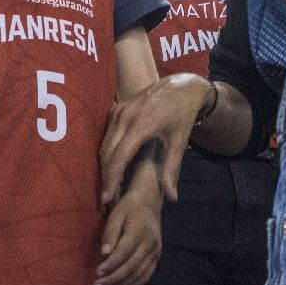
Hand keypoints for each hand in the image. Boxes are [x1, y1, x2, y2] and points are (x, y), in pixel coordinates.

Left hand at [96, 185, 161, 284]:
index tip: (97, 273)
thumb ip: (110, 234)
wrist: (149, 203)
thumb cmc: (128, 208)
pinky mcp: (156, 257)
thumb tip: (104, 253)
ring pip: (139, 275)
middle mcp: (151, 243)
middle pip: (131, 267)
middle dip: (113, 279)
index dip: (110, 264)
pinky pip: (145, 276)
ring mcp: (155, 252)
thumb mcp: (116, 215)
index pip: (124, 252)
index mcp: (140, 231)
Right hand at [99, 73, 210, 204]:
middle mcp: (126, 116)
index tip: (108, 197)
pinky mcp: (116, 109)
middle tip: (109, 198)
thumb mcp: (180, 141)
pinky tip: (112, 166)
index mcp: (142, 124)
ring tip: (111, 186)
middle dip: (106, 177)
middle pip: (107, 152)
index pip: (119, 156)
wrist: (180, 86)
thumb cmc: (182, 115)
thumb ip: (172, 169)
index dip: (112, 178)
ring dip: (105, 166)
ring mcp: (119, 110)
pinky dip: (107, 152)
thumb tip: (172, 197)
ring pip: (104, 144)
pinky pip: (106, 135)